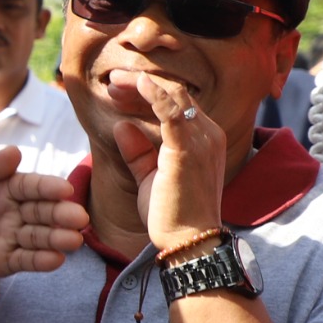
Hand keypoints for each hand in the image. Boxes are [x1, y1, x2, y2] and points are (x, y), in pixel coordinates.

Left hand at [0, 144, 87, 295]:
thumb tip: (15, 151)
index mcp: (12, 188)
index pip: (33, 186)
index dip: (49, 188)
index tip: (65, 190)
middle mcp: (21, 212)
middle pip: (44, 212)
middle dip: (62, 215)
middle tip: (80, 218)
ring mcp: (18, 237)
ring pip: (41, 237)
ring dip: (58, 238)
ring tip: (74, 240)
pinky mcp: (12, 260)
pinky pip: (28, 260)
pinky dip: (42, 261)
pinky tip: (56, 259)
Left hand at [106, 72, 226, 250]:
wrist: (188, 241)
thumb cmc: (172, 214)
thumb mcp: (150, 177)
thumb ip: (138, 152)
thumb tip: (121, 126)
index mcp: (205, 139)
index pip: (179, 103)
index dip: (149, 91)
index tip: (120, 90)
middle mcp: (209, 134)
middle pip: (176, 94)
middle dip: (142, 84)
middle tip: (113, 81)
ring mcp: (202, 140)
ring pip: (173, 96)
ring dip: (141, 85)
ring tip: (115, 82)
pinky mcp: (188, 149)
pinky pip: (171, 110)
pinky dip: (153, 92)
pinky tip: (136, 83)